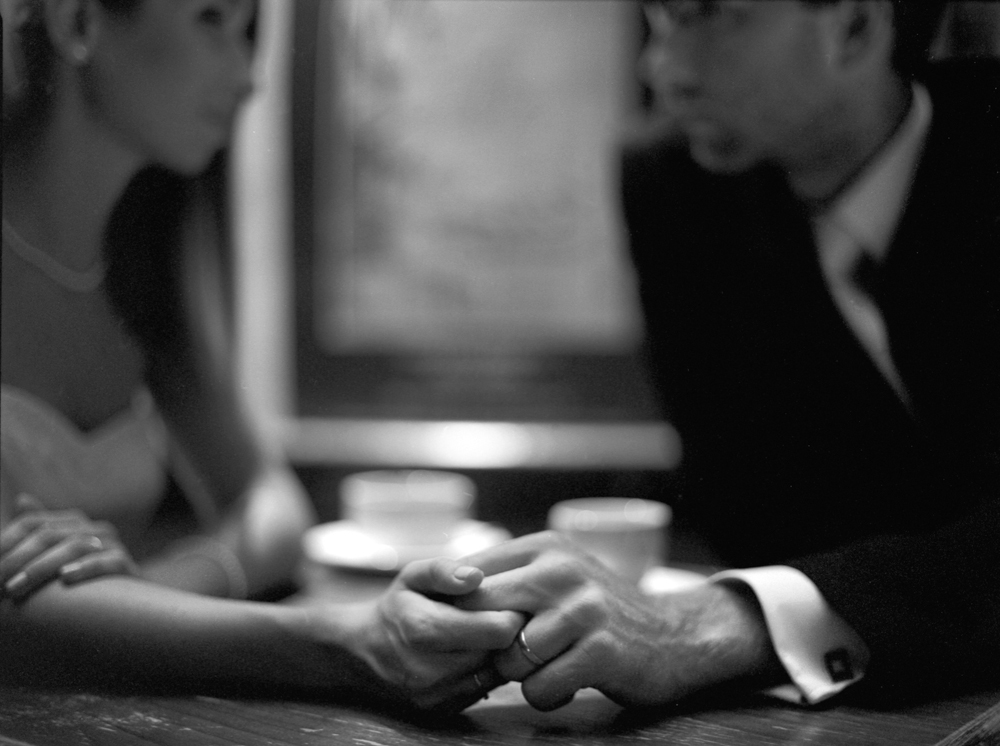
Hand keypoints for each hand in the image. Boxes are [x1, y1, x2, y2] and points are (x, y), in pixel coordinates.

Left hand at [0, 494, 137, 600]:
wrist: (124, 599)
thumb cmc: (80, 576)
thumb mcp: (56, 553)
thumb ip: (40, 529)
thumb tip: (22, 499)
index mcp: (74, 522)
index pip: (33, 522)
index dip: (7, 542)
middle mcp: (93, 529)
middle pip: (50, 535)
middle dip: (18, 560)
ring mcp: (112, 545)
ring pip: (75, 546)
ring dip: (41, 567)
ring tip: (18, 587)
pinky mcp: (127, 564)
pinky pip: (108, 561)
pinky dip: (86, 568)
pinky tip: (65, 578)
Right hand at [305, 557, 523, 712]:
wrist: (364, 650)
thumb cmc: (397, 605)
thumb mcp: (412, 575)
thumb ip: (444, 570)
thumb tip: (476, 577)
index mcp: (424, 629)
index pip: (499, 629)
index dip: (510, 612)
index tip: (503, 601)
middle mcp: (430, 670)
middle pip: (500, 652)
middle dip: (504, 632)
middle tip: (494, 615)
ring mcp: (436, 695)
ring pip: (495, 674)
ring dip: (495, 654)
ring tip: (479, 634)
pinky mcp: (442, 710)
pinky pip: (482, 690)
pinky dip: (482, 672)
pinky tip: (468, 654)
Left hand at [456, 531, 781, 709]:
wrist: (676, 637)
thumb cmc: (599, 612)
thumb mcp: (558, 577)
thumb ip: (508, 578)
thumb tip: (440, 591)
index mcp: (544, 548)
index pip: (469, 575)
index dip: (455, 612)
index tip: (460, 635)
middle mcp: (562, 570)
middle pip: (482, 614)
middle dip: (484, 646)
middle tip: (501, 659)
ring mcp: (584, 609)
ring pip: (509, 657)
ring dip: (520, 676)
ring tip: (546, 668)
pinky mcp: (602, 650)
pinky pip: (539, 687)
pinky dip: (546, 696)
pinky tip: (567, 683)